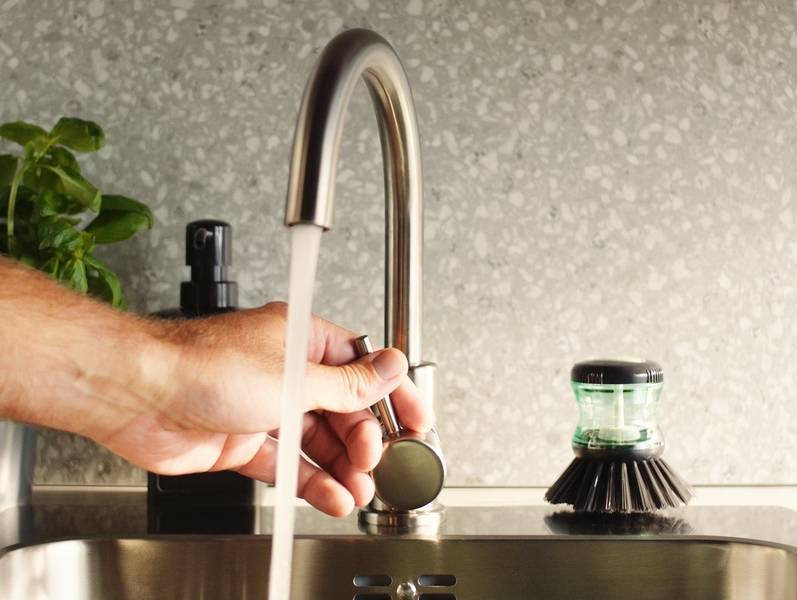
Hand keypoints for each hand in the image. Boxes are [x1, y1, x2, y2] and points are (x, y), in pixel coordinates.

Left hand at [96, 302, 433, 515]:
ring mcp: (263, 407)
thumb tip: (390, 367)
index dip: (391, 393)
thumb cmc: (203, 366)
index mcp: (300, 340)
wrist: (138, 396)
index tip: (415, 418)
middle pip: (341, 409)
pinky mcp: (243, 440)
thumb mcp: (294, 376)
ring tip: (358, 490)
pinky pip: (287, 463)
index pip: (361, 365)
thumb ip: (347, 384)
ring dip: (340, 467)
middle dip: (362, 439)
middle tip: (376, 462)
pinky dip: (309, 481)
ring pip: (316, 440)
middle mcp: (284, 371)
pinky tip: (329, 496)